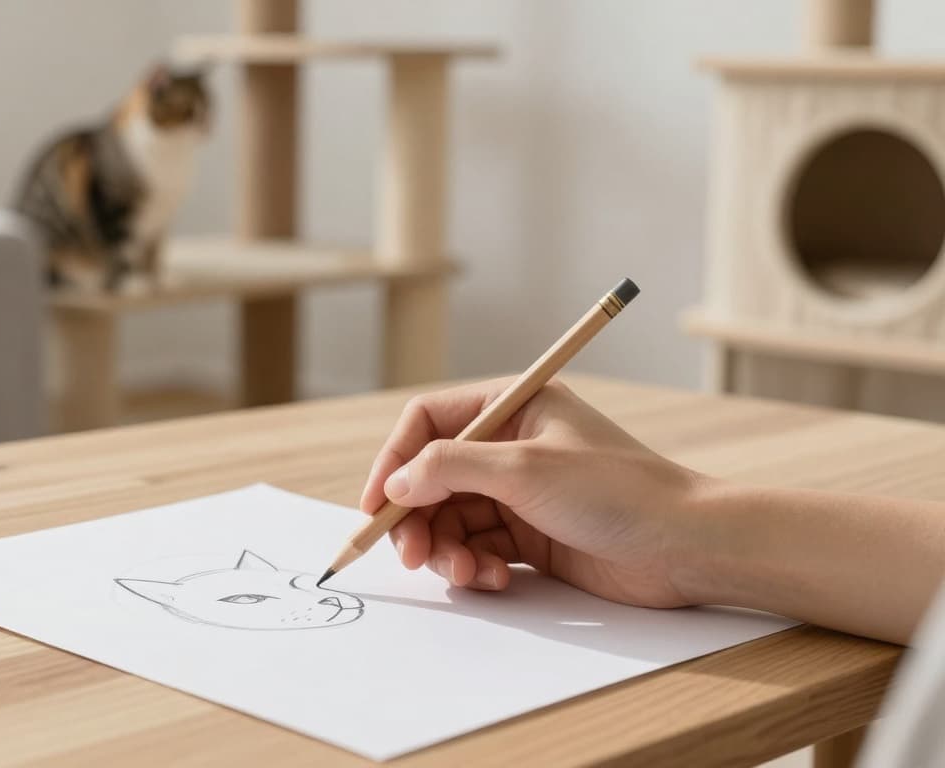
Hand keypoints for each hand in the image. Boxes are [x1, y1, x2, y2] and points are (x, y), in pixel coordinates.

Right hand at [360, 378, 709, 608]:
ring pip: (451, 519)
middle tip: (413, 555)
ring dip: (447, 549)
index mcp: (512, 406)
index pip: (427, 423)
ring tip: (466, 572)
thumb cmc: (617, 491)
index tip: (375, 506)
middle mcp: (510, 445)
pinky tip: (494, 579)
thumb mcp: (524, 469)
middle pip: (431, 477)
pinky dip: (474, 566)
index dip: (394, 461)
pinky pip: (478, 547)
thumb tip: (394, 483)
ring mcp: (520, 492)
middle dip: (417, 518)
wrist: (685, 546)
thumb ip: (449, 469)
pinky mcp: (531, 535)